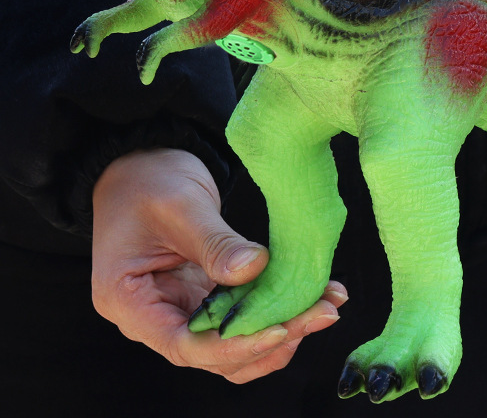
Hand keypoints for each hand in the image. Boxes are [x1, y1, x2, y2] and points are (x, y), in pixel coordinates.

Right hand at [92, 148, 347, 382]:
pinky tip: (314, 293)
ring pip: (236, 342)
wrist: (142, 164)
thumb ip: (215, 242)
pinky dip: (277, 309)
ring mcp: (183, 307)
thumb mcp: (180, 205)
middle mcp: (156, 317)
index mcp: (131, 303)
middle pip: (218, 351)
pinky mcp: (207, 294)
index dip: (236, 344)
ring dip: (283, 330)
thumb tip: (256, 268)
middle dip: (273, 337)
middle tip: (323, 312)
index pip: (186, 345)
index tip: (280, 328)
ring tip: (326, 305)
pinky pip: (244, 314)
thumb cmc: (147, 180)